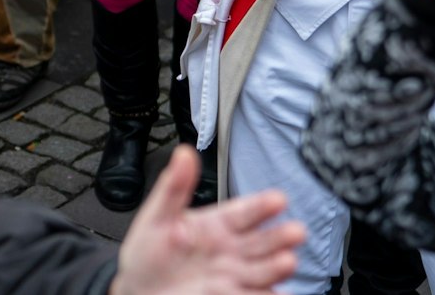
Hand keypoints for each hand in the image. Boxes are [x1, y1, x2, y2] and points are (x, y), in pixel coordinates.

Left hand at [111, 147, 304, 294]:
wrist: (139, 290)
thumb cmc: (148, 253)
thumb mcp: (157, 217)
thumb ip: (174, 186)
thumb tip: (184, 153)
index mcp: (217, 224)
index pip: (245, 211)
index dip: (262, 206)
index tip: (279, 199)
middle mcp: (231, 249)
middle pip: (263, 241)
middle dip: (280, 236)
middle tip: (296, 232)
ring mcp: (233, 275)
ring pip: (262, 269)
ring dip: (277, 266)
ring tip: (287, 261)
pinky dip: (266, 294)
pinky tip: (278, 292)